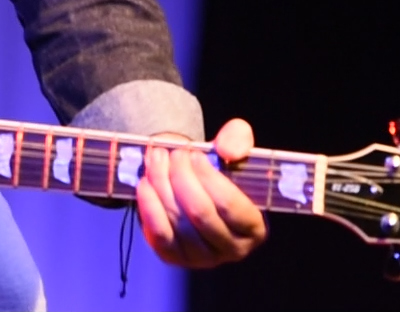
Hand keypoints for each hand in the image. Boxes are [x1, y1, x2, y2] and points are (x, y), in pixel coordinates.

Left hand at [136, 118, 267, 268]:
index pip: (229, 205)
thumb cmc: (220, 169)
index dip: (208, 177)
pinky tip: (145, 185)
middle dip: (181, 178)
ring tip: (156, 160)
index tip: (193, 154)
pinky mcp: (175, 258)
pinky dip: (149, 207)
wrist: (195, 185)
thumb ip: (238, 140)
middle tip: (171, 154)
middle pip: (200, 214)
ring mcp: (202, 258)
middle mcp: (232, 249)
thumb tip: (228, 151)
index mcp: (254, 228)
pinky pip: (159, 236)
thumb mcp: (234, 147)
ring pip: (178, 222)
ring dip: (161, 186)